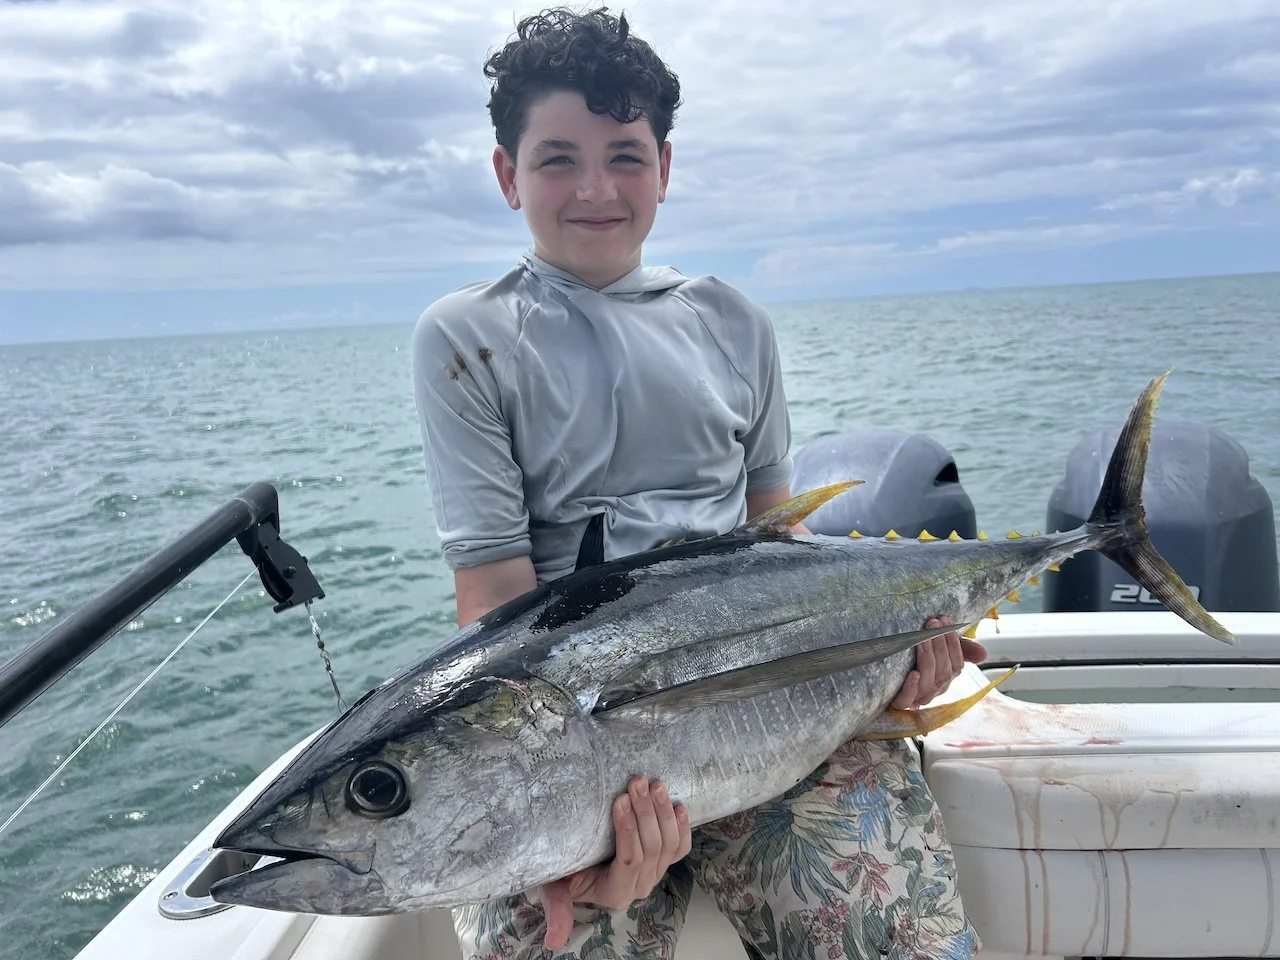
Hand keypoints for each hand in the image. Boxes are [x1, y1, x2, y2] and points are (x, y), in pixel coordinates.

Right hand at [538, 776, 690, 950]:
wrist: (574, 865)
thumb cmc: (561, 872)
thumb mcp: (553, 889)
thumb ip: (557, 910)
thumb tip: (554, 942)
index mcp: (616, 893)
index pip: (629, 860)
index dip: (628, 830)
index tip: (620, 800)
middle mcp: (640, 885)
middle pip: (651, 847)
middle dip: (646, 812)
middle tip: (637, 782)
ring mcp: (654, 873)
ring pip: (668, 844)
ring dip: (663, 812)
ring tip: (654, 785)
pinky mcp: (663, 860)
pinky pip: (680, 846)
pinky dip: (682, 826)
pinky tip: (678, 805)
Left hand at [891, 616, 987, 708]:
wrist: (877, 677)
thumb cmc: (910, 658)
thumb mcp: (936, 650)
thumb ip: (959, 650)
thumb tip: (983, 653)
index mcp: (944, 679)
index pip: (956, 665)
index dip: (953, 644)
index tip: (945, 621)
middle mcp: (933, 690)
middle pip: (944, 672)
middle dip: (940, 645)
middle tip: (933, 623)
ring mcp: (916, 698)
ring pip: (929, 683)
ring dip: (927, 659)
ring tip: (922, 639)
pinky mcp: (898, 703)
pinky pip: (906, 699)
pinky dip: (911, 686)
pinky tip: (913, 673)